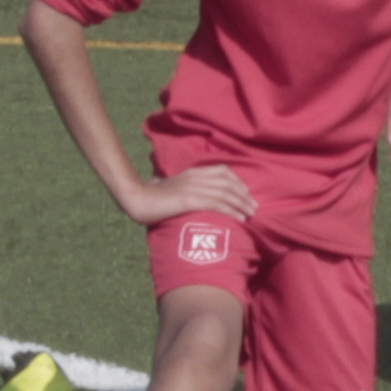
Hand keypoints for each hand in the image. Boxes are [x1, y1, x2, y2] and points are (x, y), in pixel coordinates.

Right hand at [122, 161, 258, 228]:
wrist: (136, 199)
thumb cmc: (151, 197)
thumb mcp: (172, 188)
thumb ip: (185, 189)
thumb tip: (192, 199)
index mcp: (191, 172)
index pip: (222, 171)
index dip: (237, 181)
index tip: (246, 193)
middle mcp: (194, 177)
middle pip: (227, 182)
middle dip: (244, 195)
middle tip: (254, 207)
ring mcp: (192, 187)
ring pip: (225, 193)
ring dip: (241, 204)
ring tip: (251, 214)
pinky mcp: (189, 200)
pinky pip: (216, 204)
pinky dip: (231, 211)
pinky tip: (240, 219)